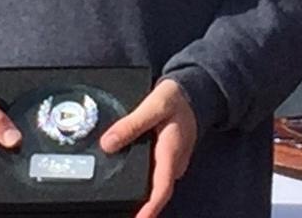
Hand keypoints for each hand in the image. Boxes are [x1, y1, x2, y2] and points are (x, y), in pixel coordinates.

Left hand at [99, 78, 197, 217]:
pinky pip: (156, 178)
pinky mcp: (168, 161)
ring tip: (124, 204)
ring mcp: (173, 164)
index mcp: (170, 152)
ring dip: (143, 198)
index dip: (150, 208)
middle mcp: (174, 163)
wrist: (194, 94)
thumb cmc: (176, 99)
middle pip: (158, 193)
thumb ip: (131, 124)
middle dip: (143, 207)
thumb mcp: (153, 105)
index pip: (162, 188)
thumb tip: (108, 144)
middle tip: (122, 212)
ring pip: (157, 186)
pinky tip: (131, 184)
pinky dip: (145, 185)